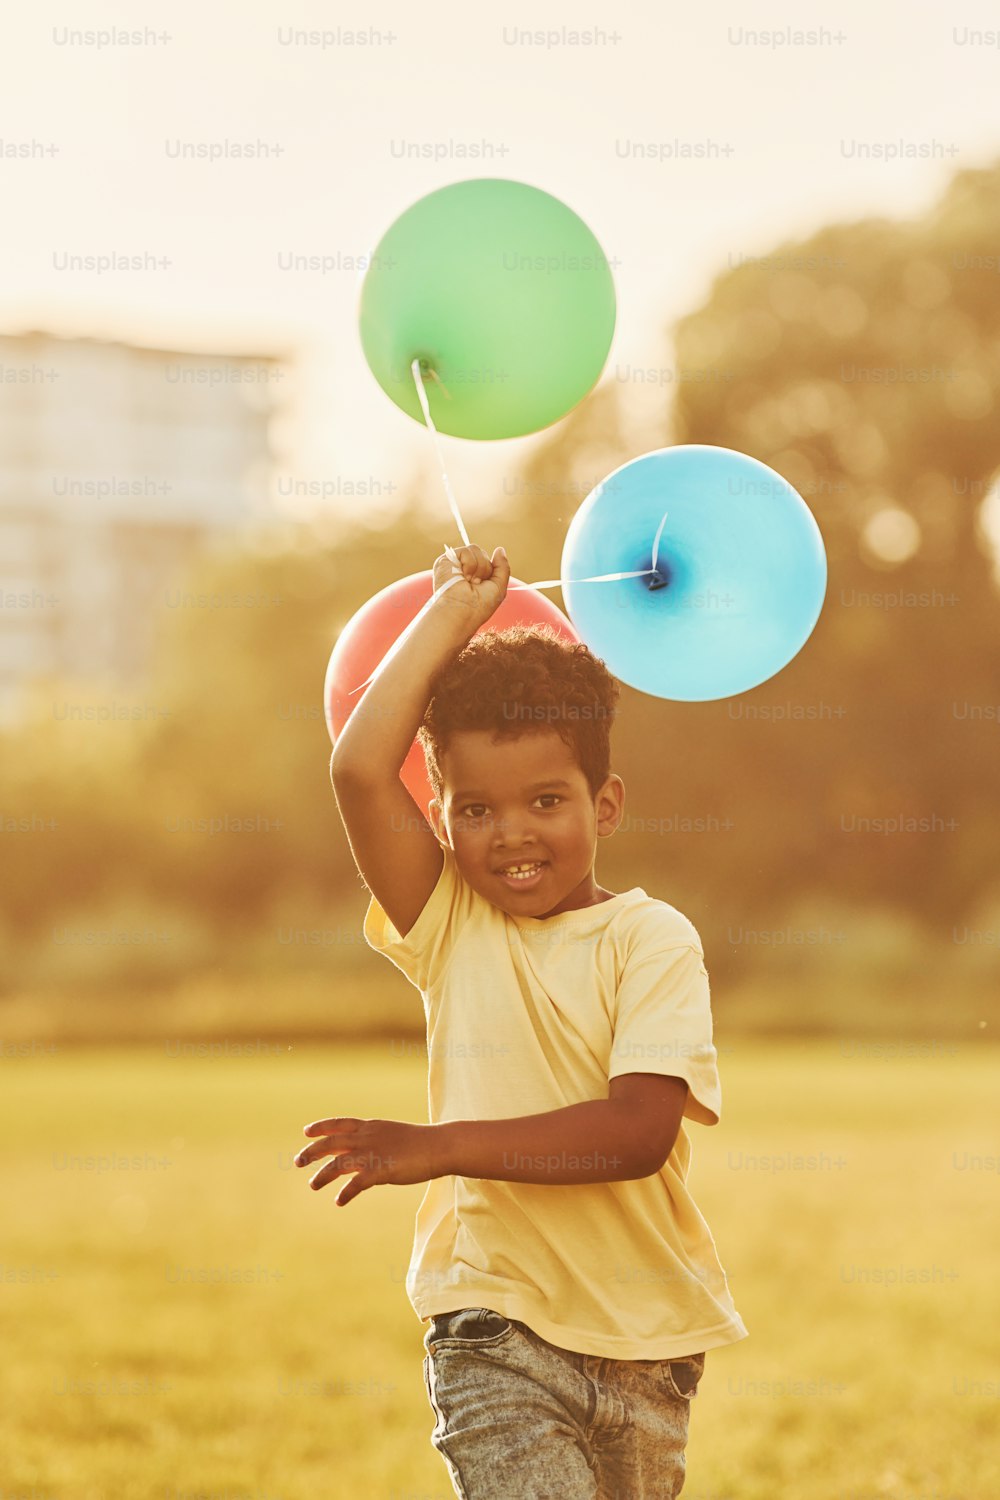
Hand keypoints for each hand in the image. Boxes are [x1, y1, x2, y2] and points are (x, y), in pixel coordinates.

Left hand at [294, 1115, 449, 1205]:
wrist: (439, 1146)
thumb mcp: (391, 1134)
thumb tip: (362, 1148)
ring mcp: (373, 1153)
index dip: (321, 1127)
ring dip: (322, 1175)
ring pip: (338, 1164)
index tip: (306, 1132)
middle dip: (312, 1152)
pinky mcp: (381, 1170)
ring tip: (313, 1185)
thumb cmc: (419, 1142)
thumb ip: (374, 1139)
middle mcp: (367, 1137)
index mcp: (371, 1126)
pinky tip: (339, 1201)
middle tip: (297, 1161)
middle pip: (331, 1142)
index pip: (339, 1124)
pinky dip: (345, 1193)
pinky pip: (356, 1184)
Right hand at [432, 543, 509, 627]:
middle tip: (476, 585)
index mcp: (473, 576)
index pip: (487, 562)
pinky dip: (470, 564)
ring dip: (479, 568)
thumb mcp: (499, 587)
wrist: (462, 612)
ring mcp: (454, 564)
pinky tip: (463, 577)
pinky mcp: (446, 560)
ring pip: (476, 549)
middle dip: (485, 570)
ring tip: (469, 581)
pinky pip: (467, 550)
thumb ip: (502, 567)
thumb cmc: (480, 606)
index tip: (483, 586)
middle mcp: (463, 570)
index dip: (490, 571)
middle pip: (483, 554)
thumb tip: (500, 549)